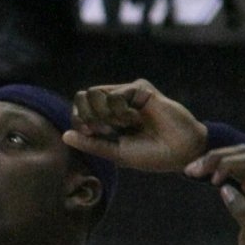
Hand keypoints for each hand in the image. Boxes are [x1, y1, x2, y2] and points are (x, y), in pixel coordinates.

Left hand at [65, 78, 205, 173]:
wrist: (180, 152)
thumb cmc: (151, 156)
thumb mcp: (116, 152)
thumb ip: (91, 143)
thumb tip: (64, 135)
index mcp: (110, 119)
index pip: (81, 108)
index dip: (78, 118)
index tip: (90, 133)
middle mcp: (118, 104)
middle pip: (85, 97)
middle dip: (88, 115)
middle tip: (104, 130)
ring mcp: (130, 95)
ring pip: (97, 93)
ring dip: (104, 113)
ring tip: (123, 124)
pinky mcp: (142, 89)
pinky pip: (116, 94)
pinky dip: (119, 109)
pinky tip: (132, 119)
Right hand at [198, 146, 244, 244]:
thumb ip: (242, 210)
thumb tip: (224, 189)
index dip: (228, 163)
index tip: (212, 180)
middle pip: (243, 154)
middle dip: (217, 157)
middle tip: (193, 169)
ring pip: (238, 160)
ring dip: (215, 162)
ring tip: (193, 170)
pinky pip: (236, 171)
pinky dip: (219, 170)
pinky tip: (204, 176)